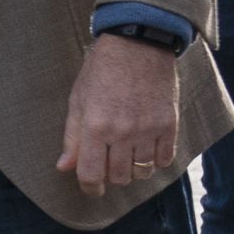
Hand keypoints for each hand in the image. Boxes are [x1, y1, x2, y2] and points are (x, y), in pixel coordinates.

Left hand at [56, 34, 178, 196]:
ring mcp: (149, 130)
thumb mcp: (78, 99)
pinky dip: (154, 161)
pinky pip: (164, 160)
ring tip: (125, 153)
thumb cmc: (101, 70)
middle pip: (118, 177)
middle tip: (107, 161)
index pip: (91, 174)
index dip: (89, 188)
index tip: (90, 188)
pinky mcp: (169, 126)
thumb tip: (64, 167)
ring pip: (142, 172)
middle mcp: (123, 132)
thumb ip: (72, 136)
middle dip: (110, 175)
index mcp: (95, 125)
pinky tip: (145, 148)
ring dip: (132, 169)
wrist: (137, 45)